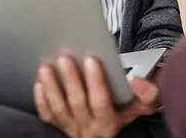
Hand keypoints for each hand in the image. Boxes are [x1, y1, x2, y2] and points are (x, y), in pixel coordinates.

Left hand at [34, 55, 158, 137]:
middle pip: (77, 104)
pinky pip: (47, 115)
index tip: (91, 59)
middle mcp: (89, 127)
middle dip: (71, 80)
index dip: (95, 82)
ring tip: (47, 66)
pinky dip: (41, 100)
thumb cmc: (128, 105)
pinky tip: (39, 83)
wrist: (112, 121)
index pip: (101, 102)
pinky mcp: (59, 124)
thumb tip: (135, 80)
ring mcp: (72, 126)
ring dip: (52, 87)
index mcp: (110, 121)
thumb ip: (147, 92)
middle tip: (65, 58)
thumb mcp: (144, 104)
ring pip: (59, 109)